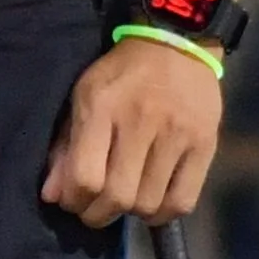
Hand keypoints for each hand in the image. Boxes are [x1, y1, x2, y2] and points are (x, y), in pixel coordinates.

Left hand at [42, 39, 223, 227]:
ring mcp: (177, 135)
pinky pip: (183, 201)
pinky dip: (163, 213)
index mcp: (102, 107)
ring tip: (125, 201)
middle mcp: (140, 122)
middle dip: (99, 215)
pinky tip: (153, 203)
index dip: (75, 200)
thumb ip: (65, 147)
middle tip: (96, 210)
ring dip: (131, 213)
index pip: (86, 176)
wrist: (177, 43)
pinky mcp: (205, 145)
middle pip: (118, 196)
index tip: (74, 201)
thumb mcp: (84, 97)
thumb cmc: (121, 73)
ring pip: (149, 203)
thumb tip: (53, 197)